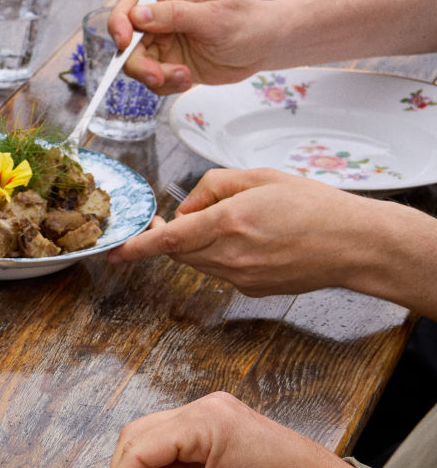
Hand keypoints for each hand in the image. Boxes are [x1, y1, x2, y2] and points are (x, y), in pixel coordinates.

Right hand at [106, 0, 283, 93]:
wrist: (266, 45)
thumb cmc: (248, 22)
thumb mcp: (214, 17)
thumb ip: (175, 15)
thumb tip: (138, 15)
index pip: (131, 4)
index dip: (119, 22)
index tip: (123, 43)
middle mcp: (163, 19)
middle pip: (128, 41)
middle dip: (138, 62)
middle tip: (157, 76)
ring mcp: (165, 43)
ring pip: (138, 63)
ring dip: (155, 76)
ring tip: (183, 77)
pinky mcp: (170, 64)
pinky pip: (154, 79)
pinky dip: (167, 84)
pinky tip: (188, 79)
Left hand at [109, 168, 393, 294]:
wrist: (354, 244)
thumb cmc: (314, 205)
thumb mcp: (260, 177)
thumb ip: (213, 187)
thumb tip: (185, 207)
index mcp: (228, 223)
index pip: (167, 240)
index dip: (136, 247)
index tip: (113, 252)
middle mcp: (229, 256)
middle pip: (178, 251)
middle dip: (173, 235)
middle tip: (186, 216)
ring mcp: (239, 277)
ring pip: (197, 262)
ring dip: (199, 244)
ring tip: (236, 223)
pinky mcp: (250, 289)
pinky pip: (220, 272)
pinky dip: (222, 256)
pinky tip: (255, 243)